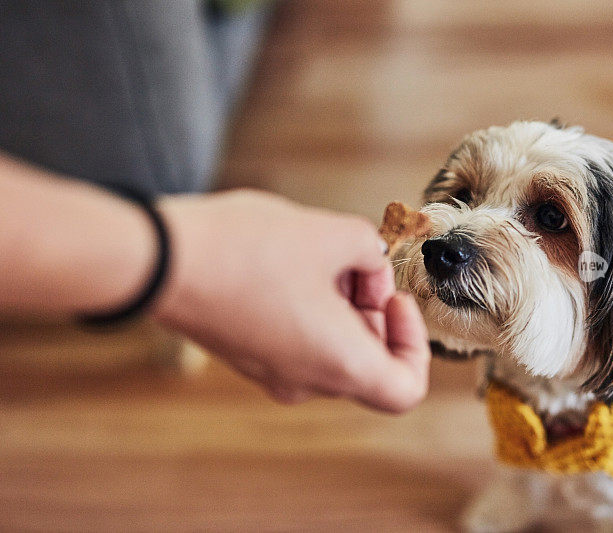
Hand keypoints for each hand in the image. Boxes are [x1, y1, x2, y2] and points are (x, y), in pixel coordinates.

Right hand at [152, 190, 429, 412]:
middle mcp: (307, 381)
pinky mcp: (248, 355)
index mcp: (338, 365)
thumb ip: (372, 251)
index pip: (404, 388)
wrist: (159, 260)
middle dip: (373, 306)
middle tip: (358, 261)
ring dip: (342, 302)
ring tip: (323, 253)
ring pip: (332, 345)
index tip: (395, 300)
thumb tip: (371, 267)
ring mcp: (272, 372)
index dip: (415, 343)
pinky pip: (298, 339)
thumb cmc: (246, 251)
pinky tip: (295, 261)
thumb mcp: (332, 233)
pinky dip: (312, 306)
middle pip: (368, 358)